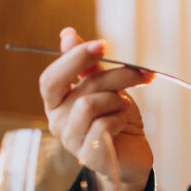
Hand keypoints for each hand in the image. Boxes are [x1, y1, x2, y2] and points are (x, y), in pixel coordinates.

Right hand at [39, 27, 153, 190]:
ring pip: (91, 104)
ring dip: (117, 100)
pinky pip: (103, 125)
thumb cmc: (116, 120)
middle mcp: (57, 121)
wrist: (133, 156)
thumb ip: (87, 66)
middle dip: (114, 76)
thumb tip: (67, 33)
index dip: (75, 58)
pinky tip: (123, 124)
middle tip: (139, 73)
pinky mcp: (89, 156)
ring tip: (125, 107)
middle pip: (80, 87)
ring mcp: (71, 140)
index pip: (51, 78)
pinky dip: (119, 119)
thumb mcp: (105, 88)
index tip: (103, 43)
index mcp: (56, 102)